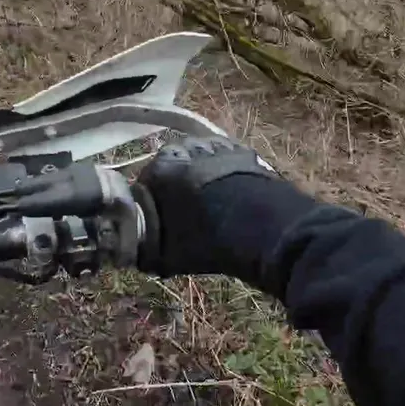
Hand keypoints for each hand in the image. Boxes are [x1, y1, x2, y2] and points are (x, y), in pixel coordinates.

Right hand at [134, 136, 278, 280]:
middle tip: (184, 198)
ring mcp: (215, 148)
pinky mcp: (241, 150)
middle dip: (176, 175)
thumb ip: (150, 250)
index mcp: (161, 172)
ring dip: (201, 165)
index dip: (152, 194)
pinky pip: (225, 153)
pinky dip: (225, 163)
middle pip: (173, 159)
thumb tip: (143, 253)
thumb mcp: (169, 257)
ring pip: (200, 152)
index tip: (159, 209)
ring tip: (208, 188)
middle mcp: (183, 152)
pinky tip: (229, 182)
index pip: (147, 177)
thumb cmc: (208, 243)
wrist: (261, 230)